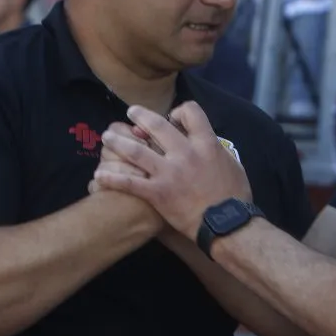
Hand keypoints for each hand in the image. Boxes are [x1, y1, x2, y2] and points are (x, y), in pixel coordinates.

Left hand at [95, 102, 252, 239]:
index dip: (180, 111)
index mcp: (206, 144)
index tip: (174, 118)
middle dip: (140, 116)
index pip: (191, 112)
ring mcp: (168, 173)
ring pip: (136, 151)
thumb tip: (214, 147)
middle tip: (130, 113)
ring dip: (118, 142)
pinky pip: (129, 182)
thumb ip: (220, 152)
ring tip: (107, 137)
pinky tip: (99, 176)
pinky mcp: (157, 193)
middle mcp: (184, 153)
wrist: (227, 225)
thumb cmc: (235, 197)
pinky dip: (111, 178)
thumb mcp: (234, 166)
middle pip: (157, 125)